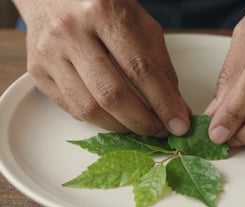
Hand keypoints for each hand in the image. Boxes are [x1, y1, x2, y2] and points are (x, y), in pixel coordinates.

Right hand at [13, 0, 190, 135]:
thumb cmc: (104, 8)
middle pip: (111, 94)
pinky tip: (115, 116)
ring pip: (89, 108)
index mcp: (104, 13)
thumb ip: (161, 66)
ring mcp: (49, 54)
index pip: (140, 69)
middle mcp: (71, 33)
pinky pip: (72, 109)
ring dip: (121, 126)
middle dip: (142, 122)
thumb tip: (177, 108)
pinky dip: (100, 119)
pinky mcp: (38, 72)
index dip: (163, 103)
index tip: (179, 124)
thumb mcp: (141, 25)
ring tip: (140, 126)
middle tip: (160, 131)